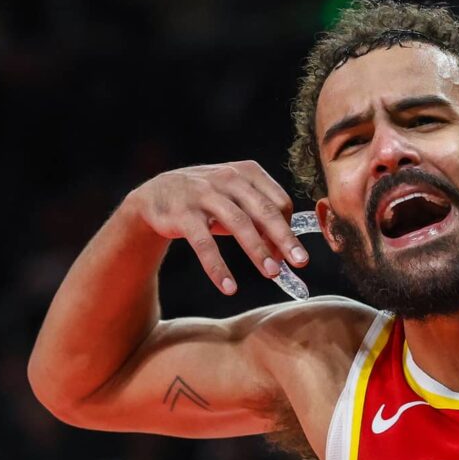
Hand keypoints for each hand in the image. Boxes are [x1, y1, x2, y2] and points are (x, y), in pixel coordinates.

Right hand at [127, 161, 308, 294]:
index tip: (291, 255)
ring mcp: (204, 194)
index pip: (279, 201)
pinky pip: (204, 243)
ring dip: (257, 251)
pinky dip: (218, 267)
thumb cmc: (208, 200)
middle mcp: (228, 178)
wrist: (157, 194)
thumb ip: (260, 220)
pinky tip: (229, 287)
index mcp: (248, 172)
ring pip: (238, 224)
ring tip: (272, 274)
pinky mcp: (182, 214)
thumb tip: (283, 252)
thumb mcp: (236, 199)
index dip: (287, 229)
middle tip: (300, 261)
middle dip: (284, 238)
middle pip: (264, 210)